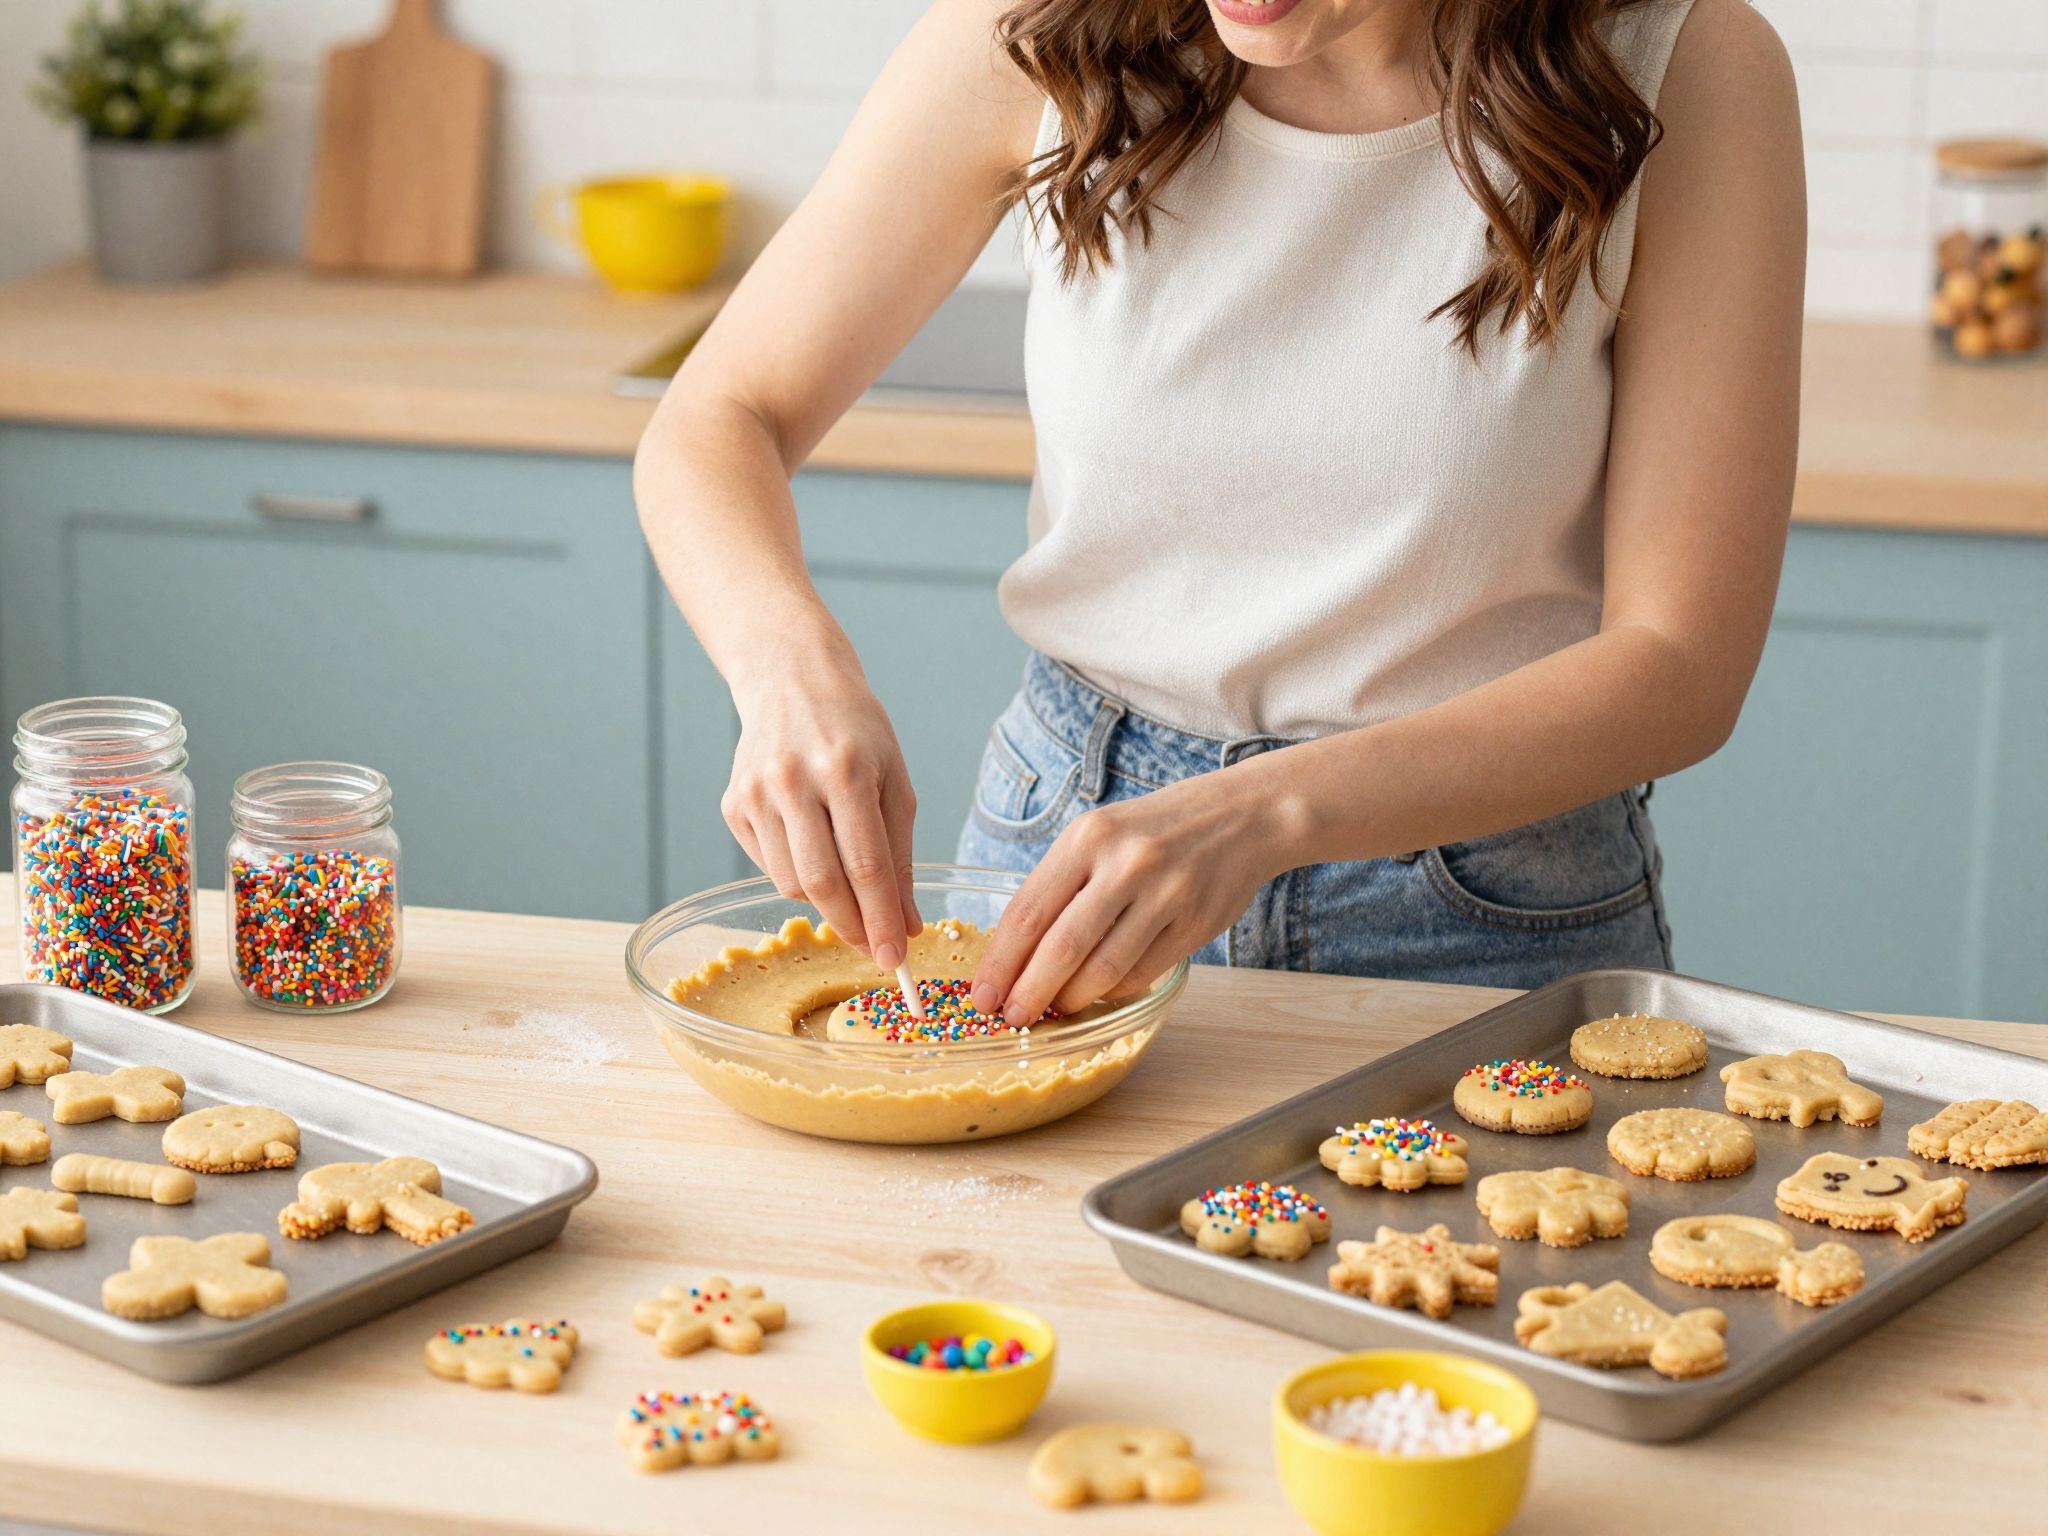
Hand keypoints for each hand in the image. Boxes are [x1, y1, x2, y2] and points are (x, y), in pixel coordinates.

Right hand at [723, 660, 920, 970]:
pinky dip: (798, 876)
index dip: (882, 919)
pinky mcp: (732, 804)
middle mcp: (792, 780)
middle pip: (821, 882)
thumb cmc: (855, 732)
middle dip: (853, 927)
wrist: (792, 681)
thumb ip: (901, 856)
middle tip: (876, 950)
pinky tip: (814, 849)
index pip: (866, 864)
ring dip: (827, 903)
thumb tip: (908, 925)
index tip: (896, 959)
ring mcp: (755, 793)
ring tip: (850, 887)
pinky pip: (769, 867)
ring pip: (791, 883)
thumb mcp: (894, 782)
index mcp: (844, 769)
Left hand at [969, 770, 1298, 1023]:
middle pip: (1061, 947)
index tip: (982, 995)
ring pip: (1101, 969)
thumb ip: (1060, 885)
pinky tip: (1096, 992)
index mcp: (1088, 837)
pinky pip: (1139, 974)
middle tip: (1011, 1017)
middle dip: (1028, 992)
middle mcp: (1125, 864)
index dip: (1000, 962)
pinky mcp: (1194, 925)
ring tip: (1052, 1010)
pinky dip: (1110, 991)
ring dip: (1069, 999)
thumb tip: (1014, 956)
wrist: (1243, 816)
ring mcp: (1165, 895)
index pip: (1028, 911)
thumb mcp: (1100, 833)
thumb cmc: (1155, 829)